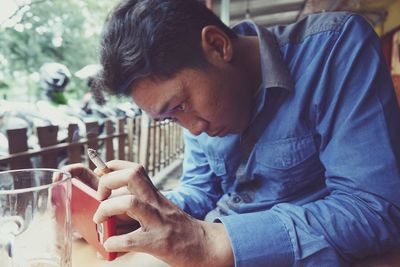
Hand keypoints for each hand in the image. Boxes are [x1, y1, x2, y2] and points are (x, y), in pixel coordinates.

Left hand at [93, 160, 233, 266]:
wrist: (204, 245)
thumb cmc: (179, 229)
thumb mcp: (161, 209)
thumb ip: (141, 205)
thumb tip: (110, 211)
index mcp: (155, 194)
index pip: (134, 168)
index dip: (113, 166)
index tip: (100, 173)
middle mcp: (156, 203)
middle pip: (132, 176)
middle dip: (108, 181)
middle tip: (100, 197)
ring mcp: (158, 221)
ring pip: (129, 203)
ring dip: (107, 209)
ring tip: (100, 221)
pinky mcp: (158, 242)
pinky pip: (131, 240)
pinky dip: (114, 242)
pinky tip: (111, 245)